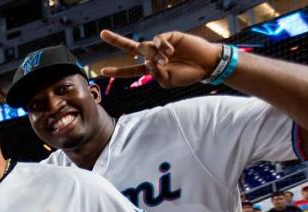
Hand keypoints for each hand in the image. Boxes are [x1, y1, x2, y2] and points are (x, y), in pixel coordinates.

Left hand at [99, 30, 223, 87]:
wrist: (205, 65)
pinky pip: (158, 39)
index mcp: (150, 69)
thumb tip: (148, 63)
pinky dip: (162, 46)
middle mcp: (152, 56)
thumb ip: (156, 75)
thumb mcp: (168, 82)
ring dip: (153, 55)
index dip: (117, 71)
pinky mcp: (169, 37)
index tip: (102, 71)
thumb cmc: (187, 75)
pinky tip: (170, 51)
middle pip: (130, 47)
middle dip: (116, 40)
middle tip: (102, 34)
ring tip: (166, 60)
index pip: (130, 70)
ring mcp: (160, 45)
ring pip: (146, 47)